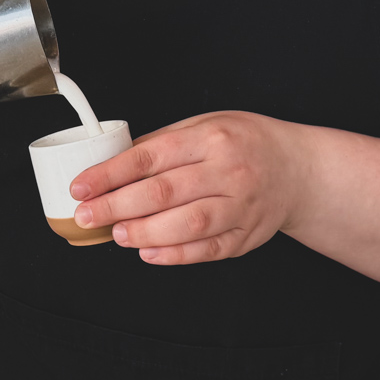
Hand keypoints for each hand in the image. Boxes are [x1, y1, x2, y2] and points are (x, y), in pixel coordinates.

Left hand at [70, 111, 309, 264]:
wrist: (298, 168)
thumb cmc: (243, 142)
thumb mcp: (204, 125)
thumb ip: (162, 143)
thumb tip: (113, 163)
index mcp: (210, 138)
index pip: (149, 157)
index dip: (110, 174)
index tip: (81, 186)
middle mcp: (227, 171)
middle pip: (163, 192)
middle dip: (116, 206)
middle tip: (87, 216)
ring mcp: (241, 205)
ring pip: (187, 224)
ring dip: (145, 233)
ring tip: (117, 234)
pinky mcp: (247, 235)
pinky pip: (209, 250)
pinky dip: (176, 255)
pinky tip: (149, 253)